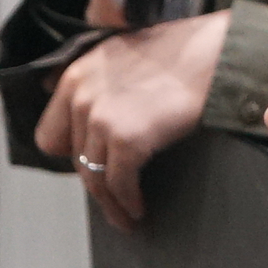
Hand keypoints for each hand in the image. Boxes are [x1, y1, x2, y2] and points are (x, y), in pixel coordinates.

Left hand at [34, 10, 229, 229]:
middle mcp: (81, 97)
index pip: (50, 134)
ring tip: (124, 216)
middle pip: (75, 159)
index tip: (91, 163)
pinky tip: (138, 209)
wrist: (216, 54)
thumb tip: (54, 88)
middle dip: (94, 178)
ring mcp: (102, 119)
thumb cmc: (179, 52)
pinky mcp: (127, 139)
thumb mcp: (119, 51)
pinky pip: (119, 184)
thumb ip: (90, 76)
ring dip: (109, 203)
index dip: (73, 152)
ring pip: (93, 177)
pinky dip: (127, 203)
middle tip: (112, 193)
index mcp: (76, 76)